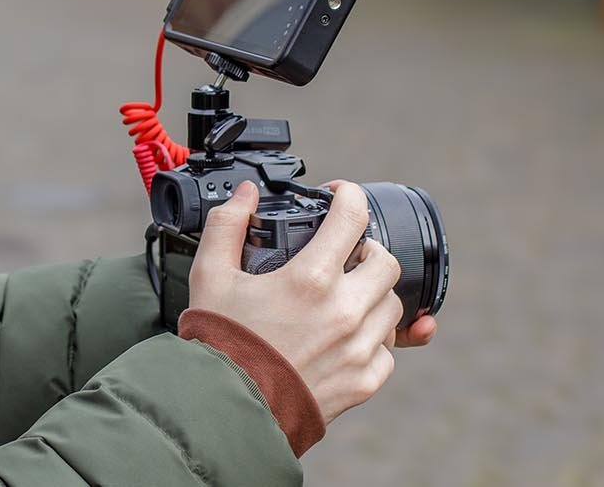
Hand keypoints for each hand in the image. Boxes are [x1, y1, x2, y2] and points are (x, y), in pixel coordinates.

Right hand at [186, 179, 403, 423]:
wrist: (226, 409)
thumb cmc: (219, 342)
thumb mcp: (210, 274)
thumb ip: (227, 224)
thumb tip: (246, 194)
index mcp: (311, 277)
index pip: (353, 216)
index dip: (349, 196)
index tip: (339, 196)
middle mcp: (344, 310)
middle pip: (386, 261)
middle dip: (367, 250)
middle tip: (344, 255)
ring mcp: (359, 349)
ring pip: (393, 305)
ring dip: (373, 294)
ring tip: (344, 298)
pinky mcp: (363, 382)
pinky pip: (389, 352)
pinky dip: (374, 341)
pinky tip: (347, 338)